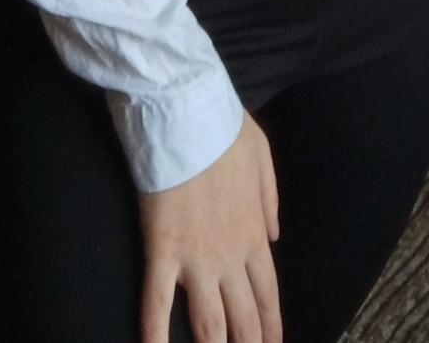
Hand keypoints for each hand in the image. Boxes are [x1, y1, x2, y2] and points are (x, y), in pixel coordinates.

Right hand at [138, 106, 282, 342]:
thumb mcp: (262, 156)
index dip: (270, 330)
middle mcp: (230, 255)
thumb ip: (270, 200)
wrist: (185, 109)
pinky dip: (154, 335)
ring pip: (207, 323)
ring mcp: (196, 257)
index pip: (268, 296)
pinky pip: (155, 302)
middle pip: (243, 320)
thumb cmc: (221, 126)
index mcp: (254, 233)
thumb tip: (275, 237)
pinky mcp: (161, 249)